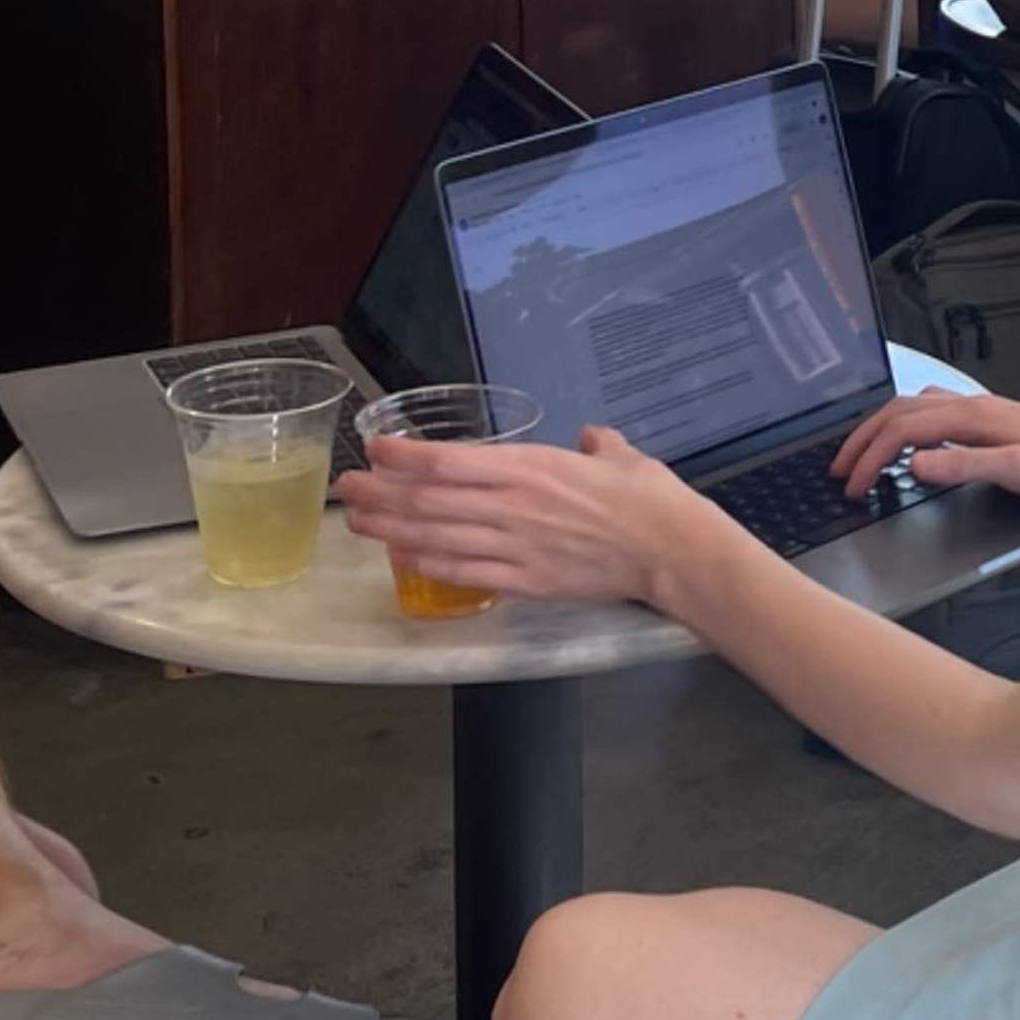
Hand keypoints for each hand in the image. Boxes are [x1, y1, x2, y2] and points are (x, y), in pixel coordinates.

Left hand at [340, 421, 711, 607]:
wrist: (670, 550)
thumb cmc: (649, 497)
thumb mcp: (620, 456)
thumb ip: (598, 444)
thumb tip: (591, 438)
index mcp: (530, 467)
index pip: (450, 460)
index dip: (405, 456)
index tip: (376, 448)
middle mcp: (512, 505)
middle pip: (430, 500)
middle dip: (383, 493)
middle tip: (349, 488)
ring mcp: (515, 546)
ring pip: (438, 537)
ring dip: (393, 530)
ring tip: (360, 523)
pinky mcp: (525, 581)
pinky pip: (465, 573)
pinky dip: (429, 566)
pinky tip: (402, 559)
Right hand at [830, 386, 1019, 509]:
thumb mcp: (1015, 470)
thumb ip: (963, 466)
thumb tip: (913, 465)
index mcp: (971, 415)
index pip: (901, 430)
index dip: (869, 458)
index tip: (851, 487)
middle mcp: (970, 405)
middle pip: (898, 412)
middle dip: (862, 440)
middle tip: (838, 471)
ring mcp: (979, 410)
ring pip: (913, 409)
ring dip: (880, 429)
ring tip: (861, 455)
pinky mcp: (989, 421)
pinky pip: (932, 414)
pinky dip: (906, 426)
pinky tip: (910, 443)